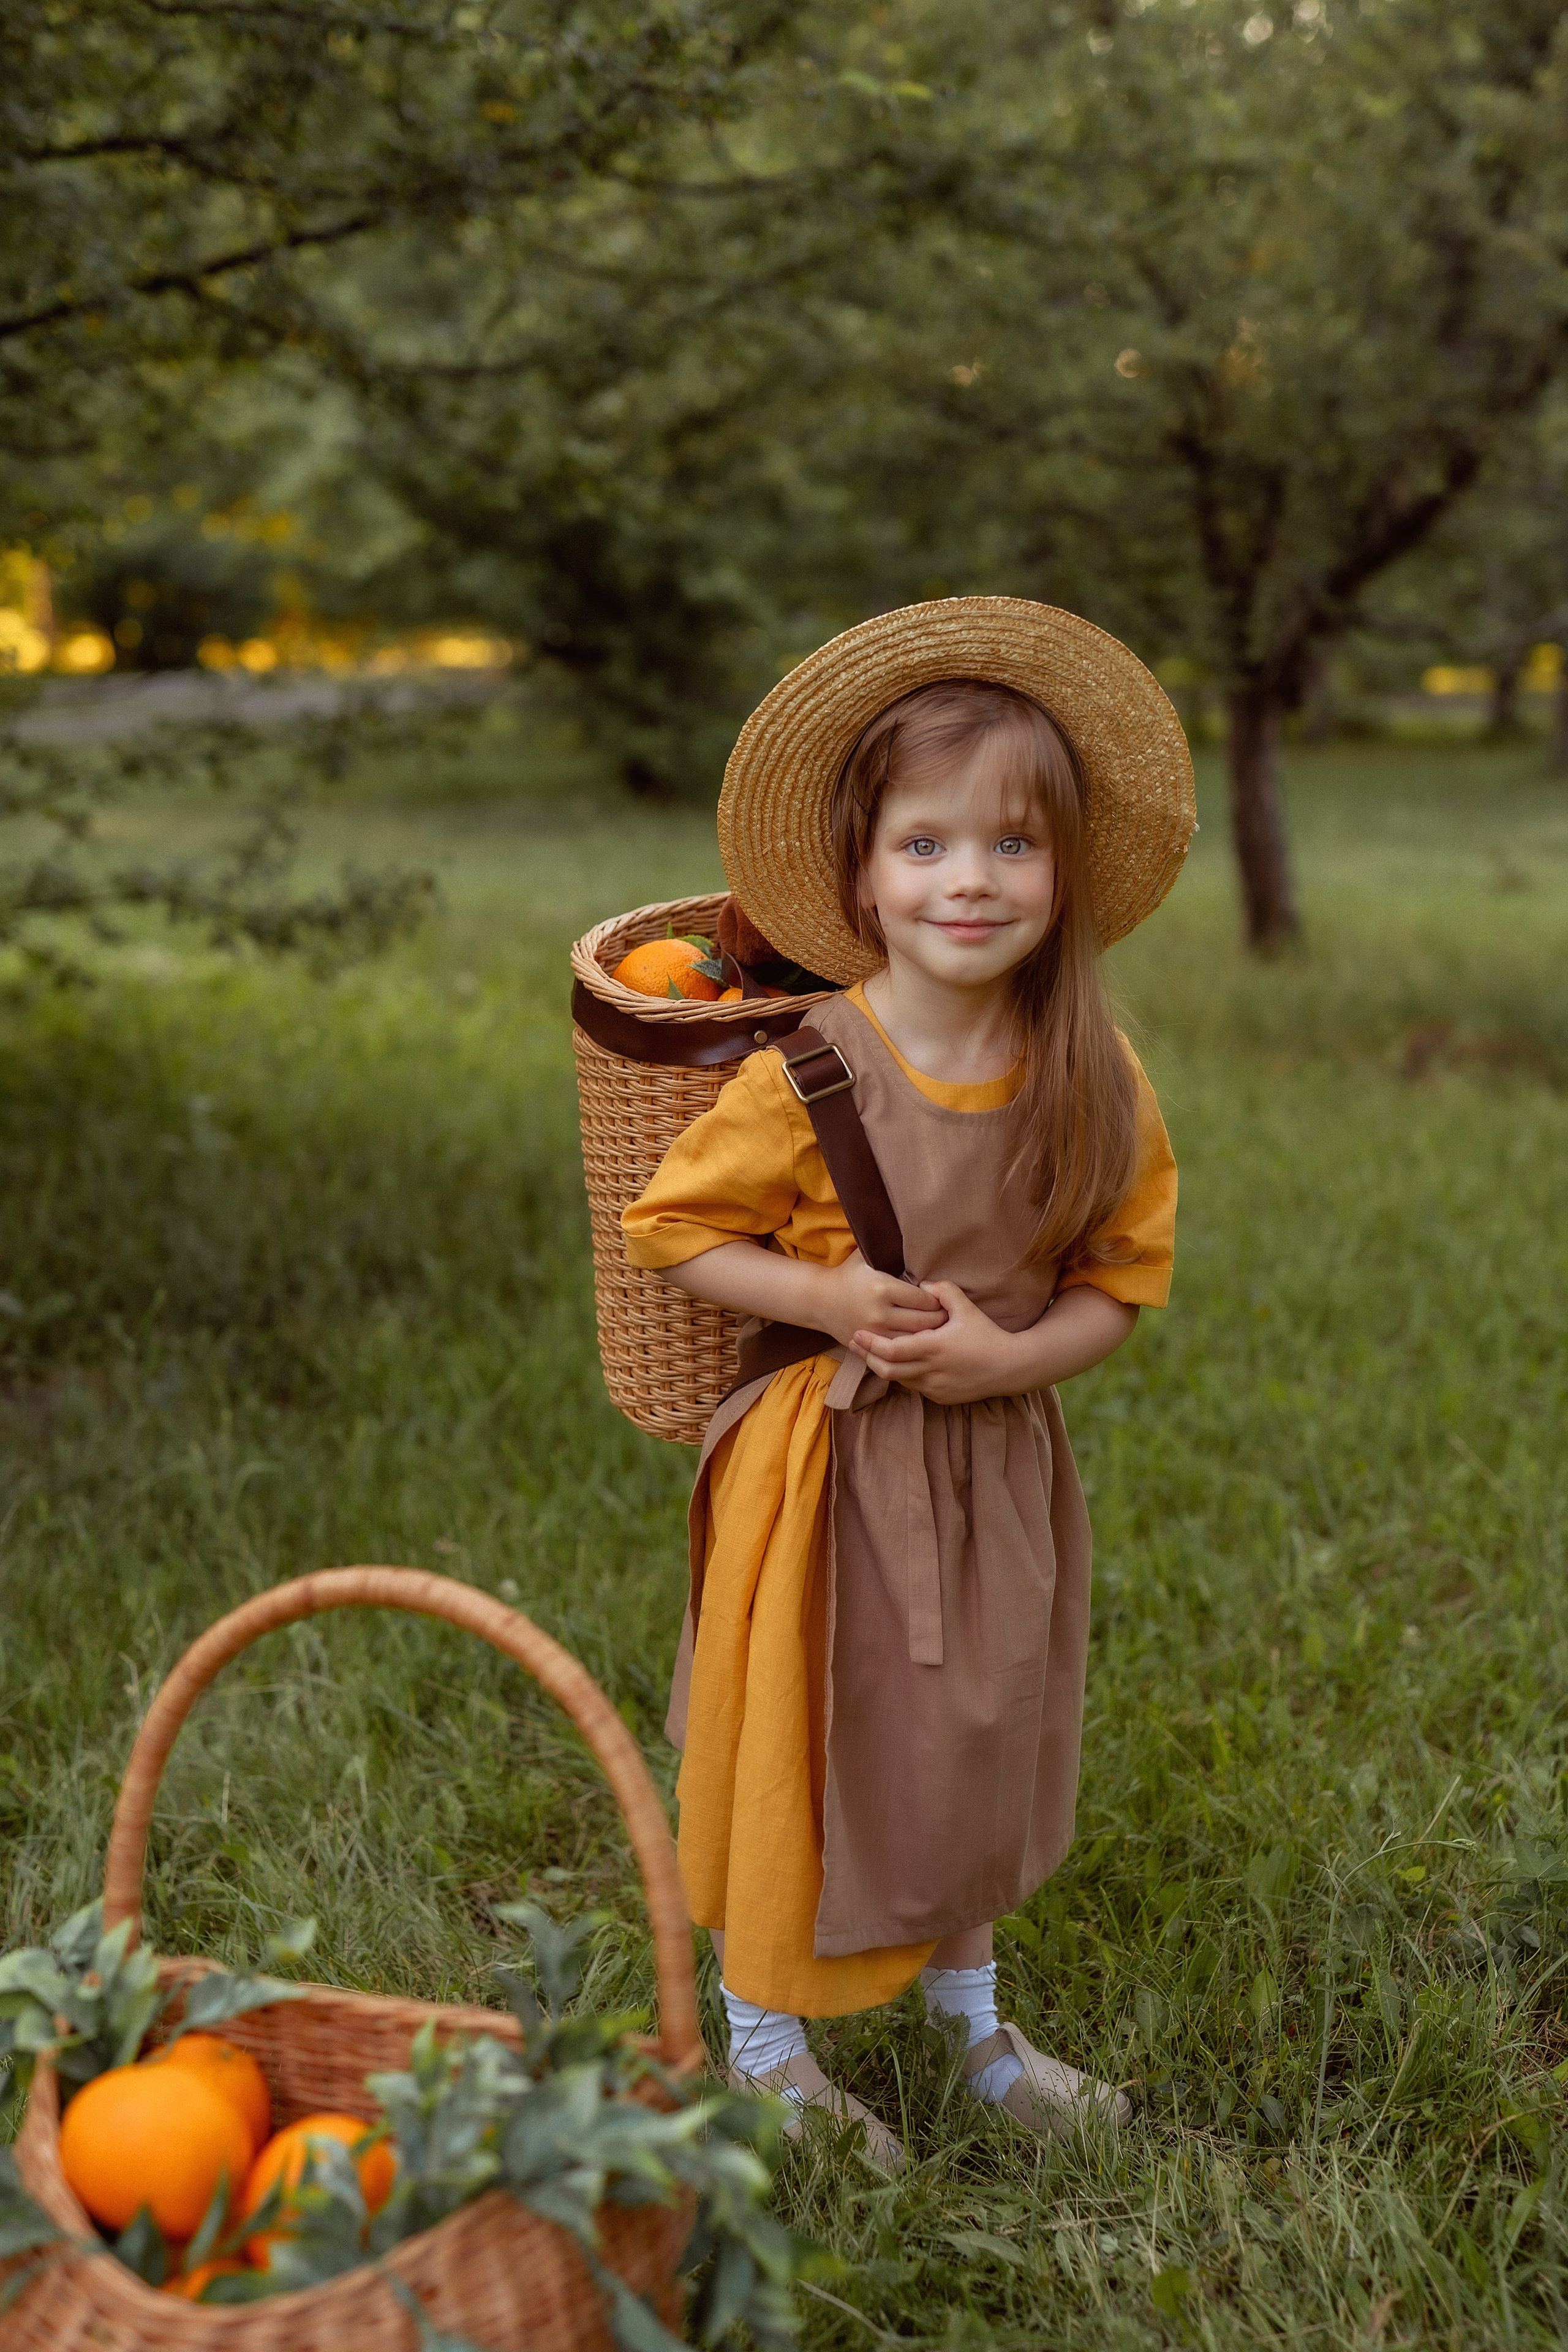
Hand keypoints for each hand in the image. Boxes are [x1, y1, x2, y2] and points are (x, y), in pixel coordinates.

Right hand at [817, 1250, 946, 1350]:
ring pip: (915, 1340)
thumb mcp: (867, 1254)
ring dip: (930, 1336)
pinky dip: (914, 1346)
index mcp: (882, 1288)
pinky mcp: (870, 1346)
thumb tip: (919, 1236)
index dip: (937, 1300)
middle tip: (948, 1315)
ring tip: (939, 1329)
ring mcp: (875, 1333)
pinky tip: (920, 1339)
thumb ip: (891, 1247)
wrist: (818, 1300)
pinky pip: (900, 1351)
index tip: (941, 1297)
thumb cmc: (849, 1274)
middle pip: (925, 1322)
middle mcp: (879, 1313)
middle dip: (940, 1319)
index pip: (924, 1299)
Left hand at [852, 1279, 1024, 1404]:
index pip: (891, 1350)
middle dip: (867, 1357)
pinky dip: (903, 1376)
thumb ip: (943, 1291)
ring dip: (884, 1367)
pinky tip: (898, 1364)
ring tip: (871, 1353)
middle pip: (887, 1370)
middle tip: (854, 1344)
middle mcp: (931, 1371)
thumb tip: (921, 1285)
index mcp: (934, 1348)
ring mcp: (935, 1387)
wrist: (1010, 1368)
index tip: (857, 1334)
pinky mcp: (941, 1397)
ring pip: (899, 1380)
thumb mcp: (966, 1308)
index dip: (870, 1344)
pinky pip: (914, 1387)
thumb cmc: (987, 1335)